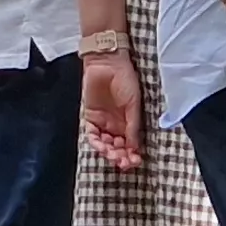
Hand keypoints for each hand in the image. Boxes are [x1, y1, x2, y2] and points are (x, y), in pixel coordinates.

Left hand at [81, 51, 144, 171]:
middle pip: (117, 147)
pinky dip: (95, 141)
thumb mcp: (134, 104)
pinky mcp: (90, 116)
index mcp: (129, 122)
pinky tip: (101, 145)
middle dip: (120, 156)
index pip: (130, 144)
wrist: (108, 63)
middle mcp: (116, 125)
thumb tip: (135, 147)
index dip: (132, 155)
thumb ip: (133, 126)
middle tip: (122, 161)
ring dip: (108, 151)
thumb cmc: (126, 80)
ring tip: (111, 154)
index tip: (134, 162)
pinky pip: (91, 134)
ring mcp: (103, 122)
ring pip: (104, 143)